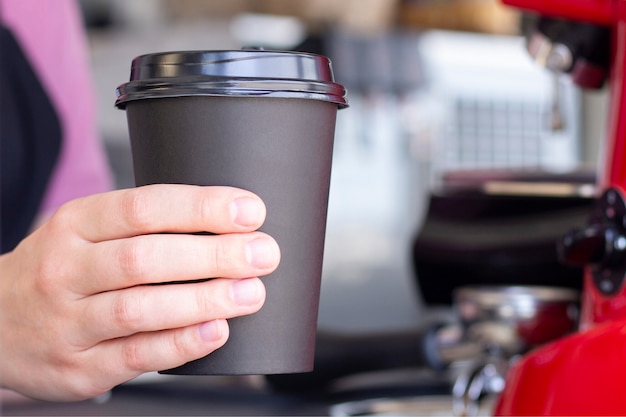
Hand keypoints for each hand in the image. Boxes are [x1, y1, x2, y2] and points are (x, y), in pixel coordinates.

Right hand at [0, 184, 279, 400]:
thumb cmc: (62, 272)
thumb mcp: (86, 233)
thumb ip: (144, 227)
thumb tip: (227, 225)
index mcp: (74, 225)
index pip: (143, 207)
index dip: (201, 207)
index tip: (249, 210)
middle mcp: (66, 270)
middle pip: (145, 258)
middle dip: (214, 254)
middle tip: (263, 253)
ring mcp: (68, 322)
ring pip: (141, 308)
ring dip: (204, 300)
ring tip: (251, 293)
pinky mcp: (78, 367)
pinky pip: (136, 355)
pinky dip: (181, 343)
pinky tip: (217, 331)